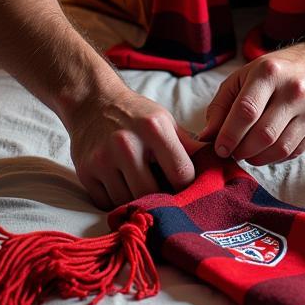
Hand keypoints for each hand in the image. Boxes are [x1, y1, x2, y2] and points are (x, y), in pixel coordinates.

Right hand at [63, 84, 200, 209]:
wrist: (92, 102)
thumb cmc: (136, 115)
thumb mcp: (165, 121)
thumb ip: (188, 146)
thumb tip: (219, 166)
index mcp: (154, 129)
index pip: (181, 174)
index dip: (187, 186)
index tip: (186, 187)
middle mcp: (127, 144)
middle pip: (152, 193)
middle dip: (161, 198)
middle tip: (165, 196)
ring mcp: (103, 159)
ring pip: (128, 201)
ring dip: (137, 201)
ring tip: (141, 188)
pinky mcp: (85, 172)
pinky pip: (106, 202)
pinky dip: (116, 201)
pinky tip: (122, 186)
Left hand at [199, 44, 304, 165]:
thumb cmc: (272, 72)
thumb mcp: (241, 77)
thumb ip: (221, 106)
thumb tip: (208, 137)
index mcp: (269, 73)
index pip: (246, 111)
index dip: (229, 135)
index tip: (219, 148)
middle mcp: (293, 90)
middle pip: (263, 134)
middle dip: (242, 150)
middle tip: (232, 152)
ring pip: (279, 147)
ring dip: (257, 157)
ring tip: (247, 153)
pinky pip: (293, 152)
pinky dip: (274, 157)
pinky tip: (265, 151)